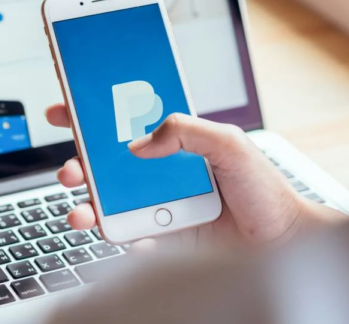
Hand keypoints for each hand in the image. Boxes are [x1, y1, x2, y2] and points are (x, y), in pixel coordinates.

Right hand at [45, 106, 345, 246]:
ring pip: (107, 195)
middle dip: (78, 157)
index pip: (127, 122)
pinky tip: (102, 222)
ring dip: (83, 194)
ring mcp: (156, 203)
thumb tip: (141, 144)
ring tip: (77, 196)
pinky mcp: (159, 234)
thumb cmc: (262, 188)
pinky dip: (104, 227)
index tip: (68, 107)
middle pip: (107, 160)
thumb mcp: (229, 143)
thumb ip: (187, 131)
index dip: (95, 114)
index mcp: (175, 142)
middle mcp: (159, 171)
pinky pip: (123, 231)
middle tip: (69, 162)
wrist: (279, 240)